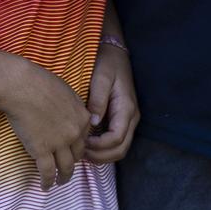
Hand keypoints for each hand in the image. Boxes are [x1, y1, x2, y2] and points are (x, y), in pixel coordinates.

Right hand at [0, 58, 92, 189]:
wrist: (22, 87)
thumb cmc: (41, 83)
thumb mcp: (67, 92)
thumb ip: (74, 107)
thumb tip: (73, 115)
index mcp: (83, 118)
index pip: (85, 138)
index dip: (78, 145)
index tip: (72, 150)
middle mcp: (74, 133)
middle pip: (78, 154)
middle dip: (73, 162)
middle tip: (67, 167)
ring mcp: (58, 144)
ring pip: (66, 167)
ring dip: (64, 177)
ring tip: (59, 182)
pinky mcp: (41, 150)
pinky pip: (47, 172)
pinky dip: (47, 182)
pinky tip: (45, 186)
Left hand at [83, 38, 140, 163]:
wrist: (114, 52)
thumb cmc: (107, 63)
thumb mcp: (101, 77)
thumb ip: (97, 99)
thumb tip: (92, 122)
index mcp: (126, 108)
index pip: (116, 138)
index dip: (99, 147)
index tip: (81, 144)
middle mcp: (131, 117)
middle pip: (121, 149)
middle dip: (100, 156)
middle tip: (79, 154)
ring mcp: (128, 119)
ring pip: (120, 148)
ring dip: (102, 155)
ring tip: (82, 151)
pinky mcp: (122, 119)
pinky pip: (116, 141)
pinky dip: (104, 149)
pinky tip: (87, 144)